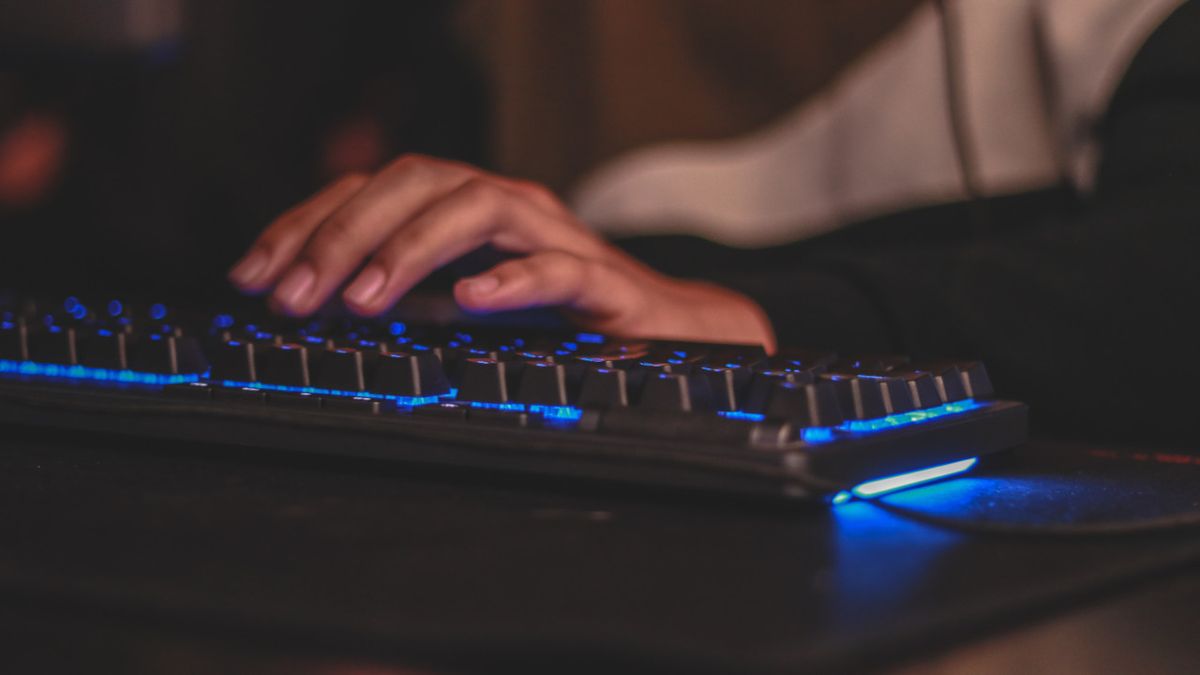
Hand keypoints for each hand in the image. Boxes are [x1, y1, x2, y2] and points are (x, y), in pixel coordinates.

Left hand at [228, 155, 775, 350]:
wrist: (661, 326)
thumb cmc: (556, 311)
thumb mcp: (457, 297)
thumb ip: (400, 290)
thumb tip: (311, 303)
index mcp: (461, 208)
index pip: (369, 191)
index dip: (304, 225)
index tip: (250, 275)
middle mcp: (503, 204)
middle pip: (414, 182)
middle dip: (341, 234)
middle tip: (292, 296)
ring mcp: (551, 233)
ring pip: (477, 207)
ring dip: (410, 248)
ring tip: (362, 299)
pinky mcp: (598, 277)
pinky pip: (556, 267)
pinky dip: (510, 278)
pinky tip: (470, 300)